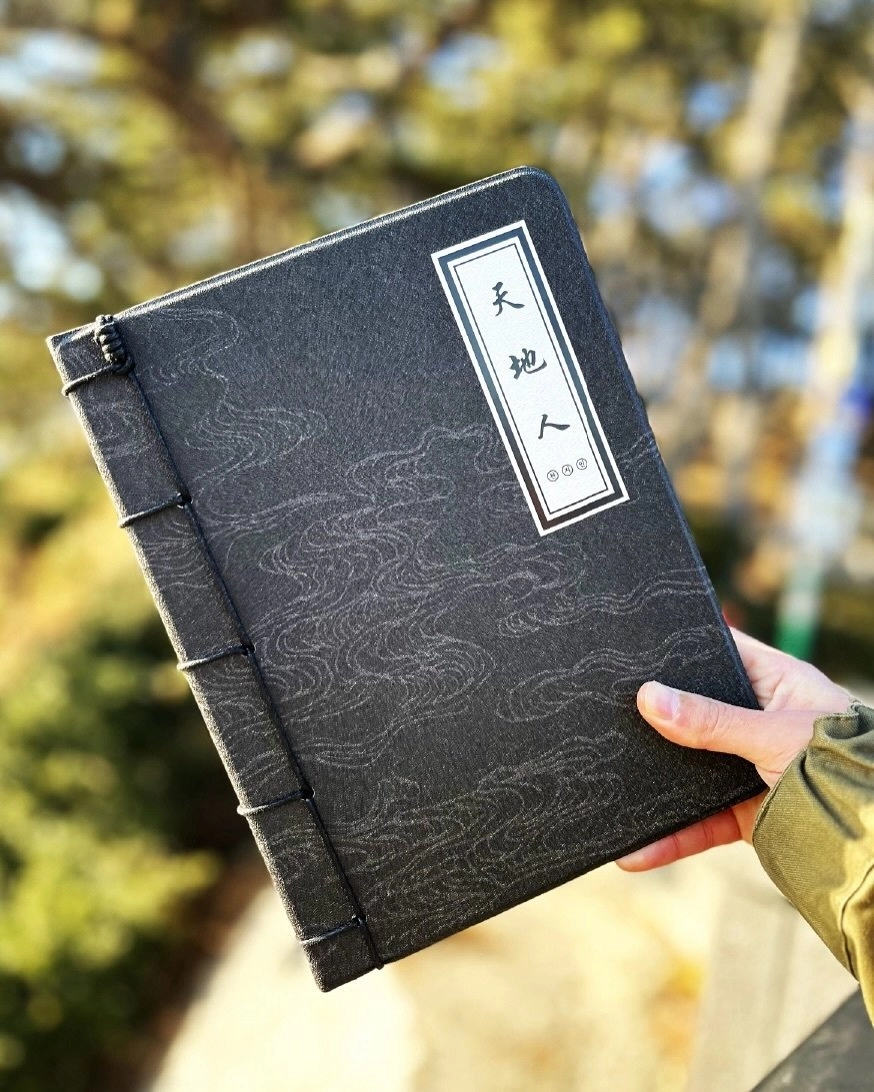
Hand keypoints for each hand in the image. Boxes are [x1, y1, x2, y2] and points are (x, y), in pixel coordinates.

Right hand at [616, 628, 853, 870]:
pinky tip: (637, 851)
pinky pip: (698, 821)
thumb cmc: (844, 765)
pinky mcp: (745, 813)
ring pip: (690, 771)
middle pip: (693, 713)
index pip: (718, 652)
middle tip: (605, 715)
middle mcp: (757, 721)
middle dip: (654, 721)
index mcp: (774, 682)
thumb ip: (713, 721)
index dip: (678, 648)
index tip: (632, 648)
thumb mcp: (775, 735)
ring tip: (607, 788)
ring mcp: (748, 767)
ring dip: (654, 786)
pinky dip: (671, 838)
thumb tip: (650, 699)